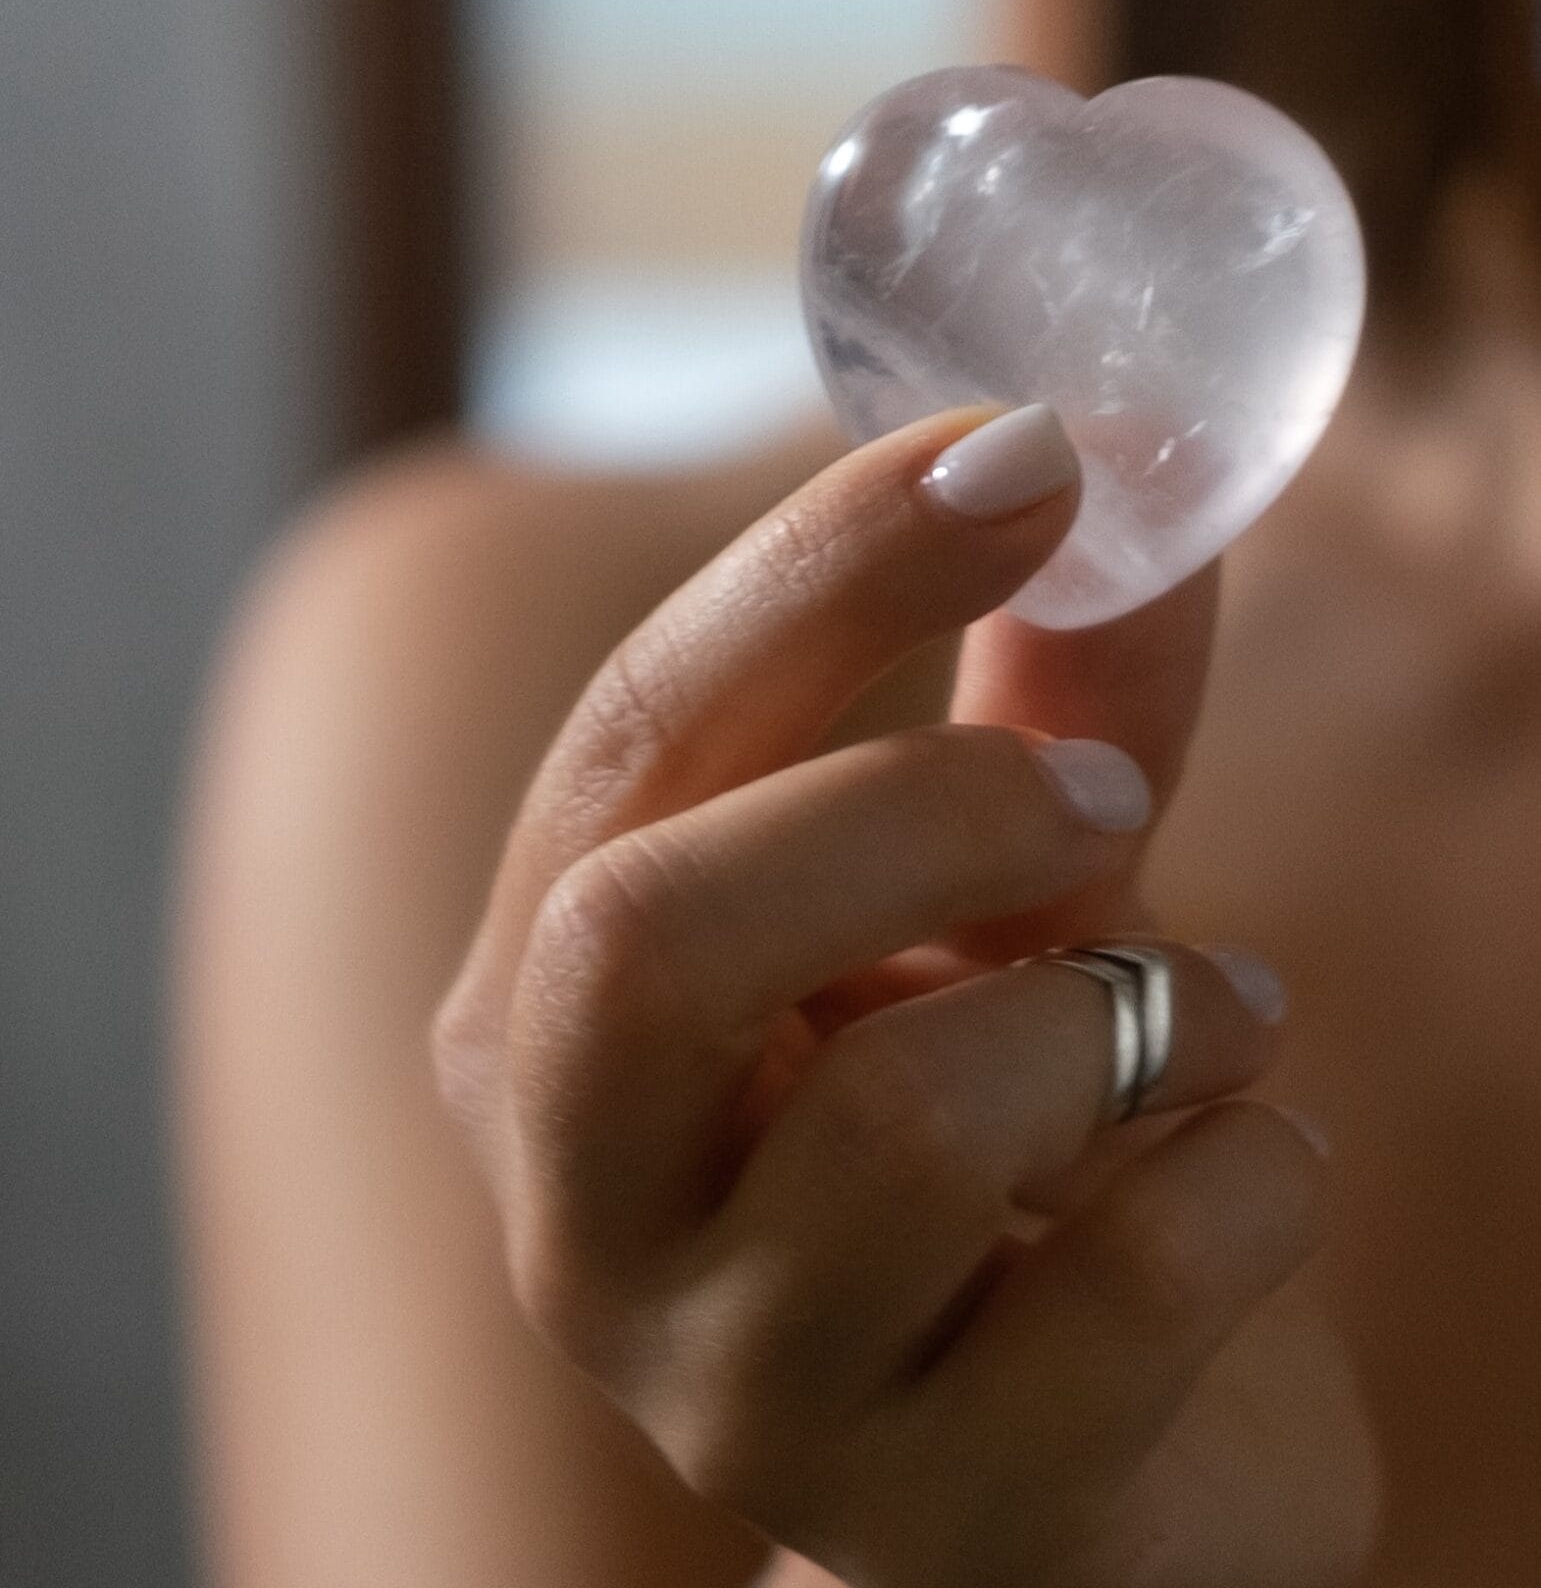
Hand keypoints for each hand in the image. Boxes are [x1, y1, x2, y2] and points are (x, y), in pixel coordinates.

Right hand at [435, 406, 1376, 1587]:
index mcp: (548, 1013)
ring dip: (1134, 1014)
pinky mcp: (932, 1516)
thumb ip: (1051, 696)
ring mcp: (735, 1386)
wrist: (1072, 1472)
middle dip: (917, 808)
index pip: (632, 744)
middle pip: (646, 934)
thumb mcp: (1001, 908)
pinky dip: (1252, 1173)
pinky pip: (1124, 1290)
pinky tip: (1244, 1172)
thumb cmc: (1000, 1145)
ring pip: (904, 1121)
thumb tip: (1128, 455)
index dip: (824, 569)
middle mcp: (580, 1205)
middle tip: (1105, 802)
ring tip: (1215, 1023)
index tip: (1026, 448)